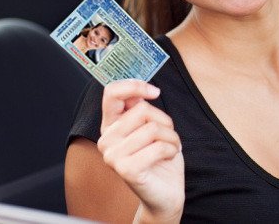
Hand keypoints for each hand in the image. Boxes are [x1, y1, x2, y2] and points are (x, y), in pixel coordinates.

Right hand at [98, 80, 183, 221]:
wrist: (164, 193)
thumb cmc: (159, 158)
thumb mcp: (151, 127)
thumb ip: (141, 109)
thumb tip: (143, 90)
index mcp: (110, 125)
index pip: (112, 93)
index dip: (134, 86)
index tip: (155, 91)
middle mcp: (106, 139)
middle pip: (142, 110)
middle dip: (165, 121)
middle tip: (167, 136)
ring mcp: (112, 155)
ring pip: (153, 128)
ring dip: (172, 138)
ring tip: (169, 148)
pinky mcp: (125, 169)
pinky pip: (159, 146)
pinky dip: (172, 150)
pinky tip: (168, 157)